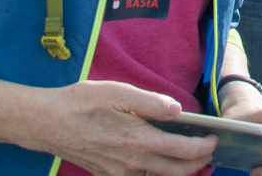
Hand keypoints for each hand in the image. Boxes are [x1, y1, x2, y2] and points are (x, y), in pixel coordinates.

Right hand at [21, 81, 218, 175]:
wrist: (46, 124)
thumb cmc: (81, 103)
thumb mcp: (118, 93)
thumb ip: (151, 103)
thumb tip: (179, 111)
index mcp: (138, 141)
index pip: (183, 151)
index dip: (204, 147)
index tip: (215, 138)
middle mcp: (132, 163)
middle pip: (177, 171)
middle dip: (198, 163)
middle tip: (209, 149)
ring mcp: (120, 173)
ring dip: (179, 170)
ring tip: (190, 154)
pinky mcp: (109, 175)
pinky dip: (157, 172)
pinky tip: (159, 158)